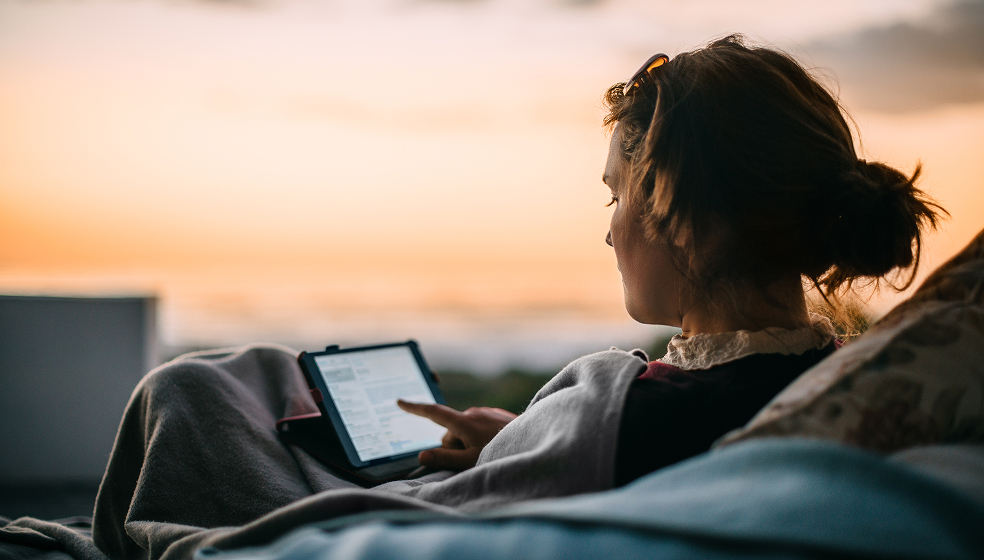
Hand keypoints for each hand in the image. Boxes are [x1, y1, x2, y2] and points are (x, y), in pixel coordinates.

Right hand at [396, 400, 516, 471]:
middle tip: (472, 459)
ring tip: (488, 453)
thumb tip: (422, 455)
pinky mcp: (497, 415)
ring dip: (469, 442)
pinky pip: (480, 426)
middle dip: (454, 446)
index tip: (400, 401)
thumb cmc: (502, 453)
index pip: (432, 412)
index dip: (414, 408)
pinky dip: (481, 437)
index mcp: (463, 422)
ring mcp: (486, 411)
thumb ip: (444, 458)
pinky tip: (495, 445)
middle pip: (450, 431)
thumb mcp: (470, 461)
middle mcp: (473, 412)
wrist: (535, 440)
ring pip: (465, 430)